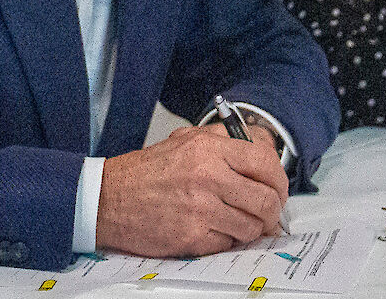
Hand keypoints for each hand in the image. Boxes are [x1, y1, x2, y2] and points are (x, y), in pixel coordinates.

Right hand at [97, 124, 286, 257]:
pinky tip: (212, 231)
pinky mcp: (192, 235)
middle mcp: (208, 176)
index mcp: (208, 149)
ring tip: (235, 223)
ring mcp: (201, 208)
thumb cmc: (144, 173)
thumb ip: (222, 143)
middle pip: (266, 199)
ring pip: (251, 226)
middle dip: (271, 212)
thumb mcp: (184, 142)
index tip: (276, 190)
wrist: (106, 198)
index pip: (265, 162)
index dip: (279, 180)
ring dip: (249, 229)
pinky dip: (225, 240)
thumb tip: (260, 158)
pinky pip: (228, 243)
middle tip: (266, 215)